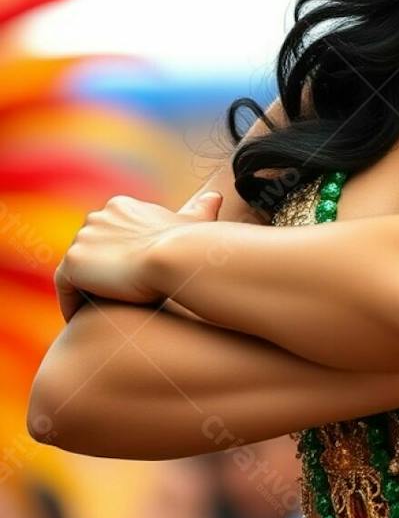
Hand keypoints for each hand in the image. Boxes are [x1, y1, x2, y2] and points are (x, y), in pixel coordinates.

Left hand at [53, 189, 224, 321]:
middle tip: (112, 302)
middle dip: (98, 272)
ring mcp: (82, 238)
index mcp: (121, 207)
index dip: (117, 259)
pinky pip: (65, 286)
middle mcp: (97, 216)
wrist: (174, 257)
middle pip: (90, 250)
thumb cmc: (188, 242)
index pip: (109, 234)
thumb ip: (199, 211)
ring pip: (76, 268)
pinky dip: (71, 302)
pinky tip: (84, 321)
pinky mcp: (73, 262)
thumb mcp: (194, 224)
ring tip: (96, 314)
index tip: (128, 281)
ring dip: (84, 289)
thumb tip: (215, 196)